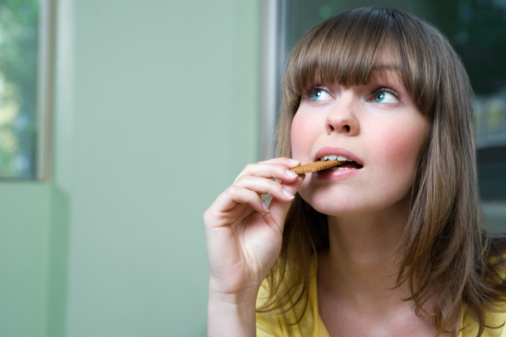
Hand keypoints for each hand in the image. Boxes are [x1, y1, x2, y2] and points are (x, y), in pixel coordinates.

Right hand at [203, 157, 303, 297]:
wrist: (244, 281)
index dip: (278, 165)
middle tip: (294, 173)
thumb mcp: (275, 223)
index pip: (260, 173)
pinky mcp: (214, 214)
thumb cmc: (257, 256)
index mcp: (248, 200)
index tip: (299, 165)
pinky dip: (251, 196)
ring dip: (268, 183)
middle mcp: (234, 199)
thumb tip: (296, 177)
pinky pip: (232, 193)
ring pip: (244, 179)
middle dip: (275, 168)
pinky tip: (262, 208)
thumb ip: (282, 200)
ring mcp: (223, 205)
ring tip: (285, 195)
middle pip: (251, 171)